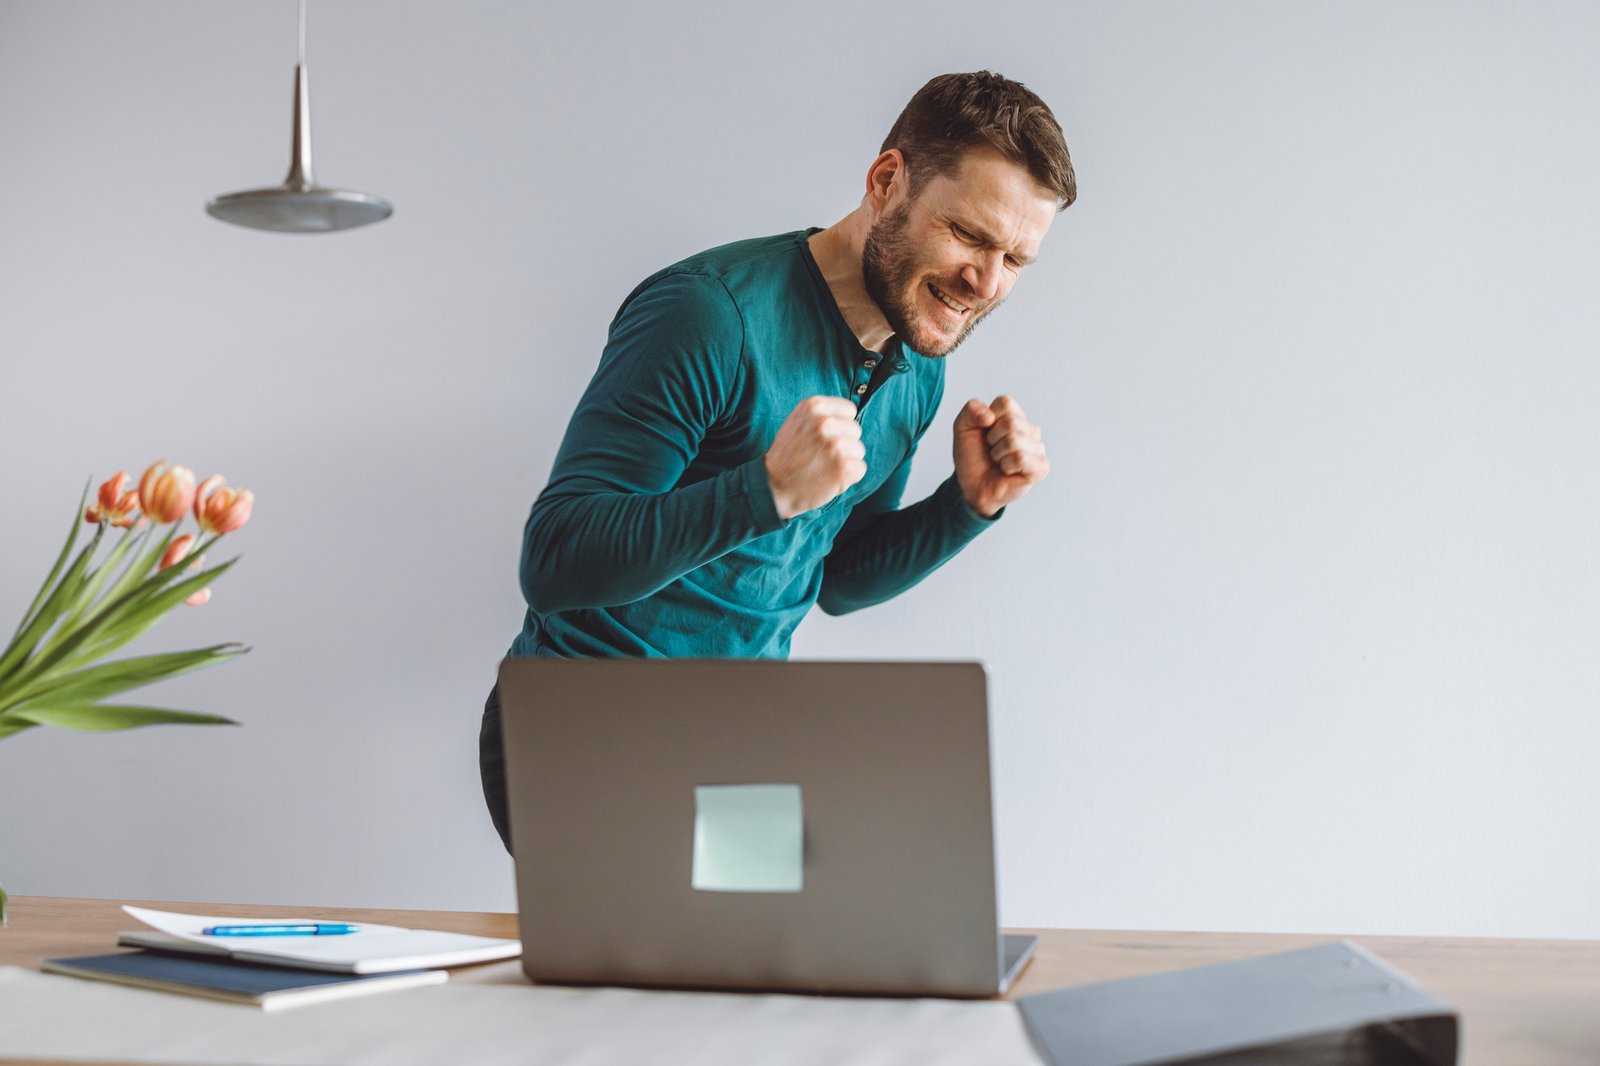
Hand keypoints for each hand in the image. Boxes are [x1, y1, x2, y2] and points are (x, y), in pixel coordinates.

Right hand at [764, 396, 867, 519]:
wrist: (773, 487)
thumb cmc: (787, 456)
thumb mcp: (797, 422)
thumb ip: (822, 414)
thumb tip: (848, 416)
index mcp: (813, 406)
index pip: (849, 410)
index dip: (840, 425)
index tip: (825, 438)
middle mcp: (825, 422)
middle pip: (855, 430)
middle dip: (843, 444)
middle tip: (820, 455)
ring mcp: (836, 444)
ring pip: (859, 450)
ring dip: (845, 461)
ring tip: (823, 467)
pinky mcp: (844, 466)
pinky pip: (860, 468)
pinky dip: (848, 478)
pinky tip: (828, 478)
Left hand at [952, 396, 1048, 517]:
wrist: (972, 486)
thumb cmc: (972, 457)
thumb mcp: (962, 427)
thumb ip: (971, 409)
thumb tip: (989, 416)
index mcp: (1014, 415)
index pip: (1005, 402)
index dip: (987, 419)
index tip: (985, 433)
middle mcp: (1030, 429)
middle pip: (1010, 422)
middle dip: (992, 439)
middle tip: (991, 451)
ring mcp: (1037, 448)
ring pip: (1014, 440)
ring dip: (998, 454)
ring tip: (999, 461)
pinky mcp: (1041, 467)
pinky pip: (1021, 458)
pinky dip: (1006, 465)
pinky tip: (1007, 471)